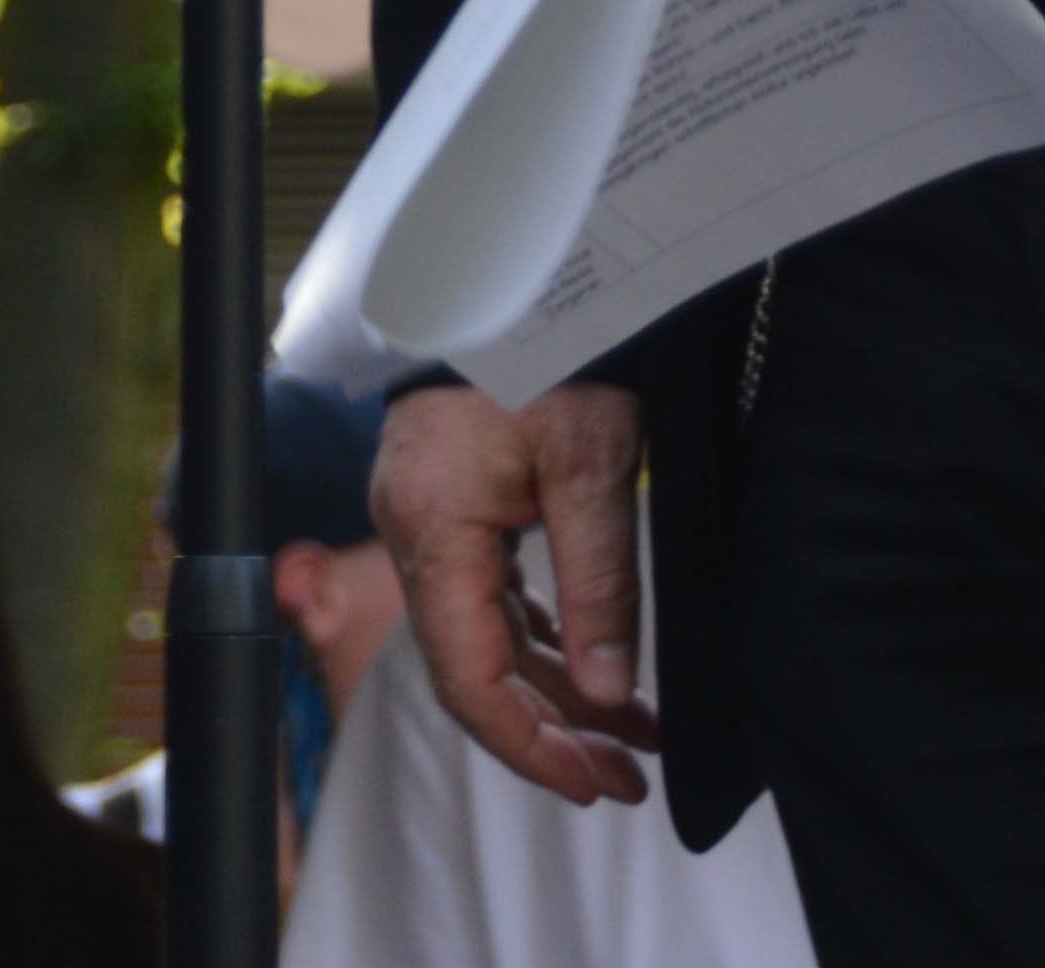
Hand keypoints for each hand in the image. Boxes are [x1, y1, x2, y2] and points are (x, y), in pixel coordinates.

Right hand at [375, 378, 657, 805]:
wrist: (511, 264)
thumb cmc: (550, 345)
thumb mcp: (592, 463)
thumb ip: (598, 583)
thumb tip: (607, 693)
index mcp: (432, 528)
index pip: (468, 676)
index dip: (528, 745)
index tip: (595, 781)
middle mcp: (412, 530)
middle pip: (471, 666)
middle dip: (549, 731)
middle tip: (625, 776)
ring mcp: (425, 515)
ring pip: (483, 633)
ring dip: (553, 687)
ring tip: (631, 733)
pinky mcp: (449, 499)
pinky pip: (487, 593)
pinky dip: (540, 636)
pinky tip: (590, 666)